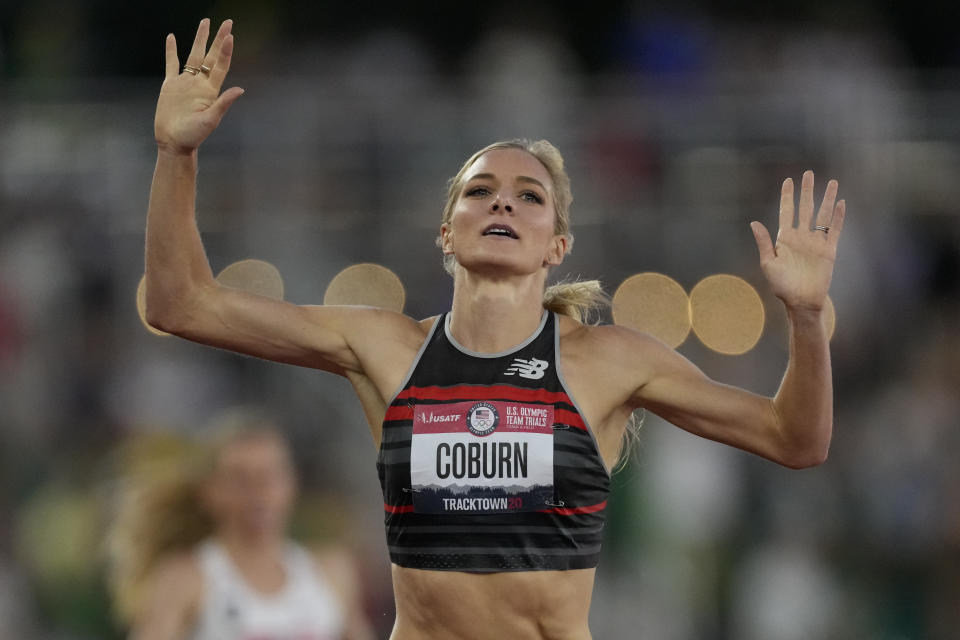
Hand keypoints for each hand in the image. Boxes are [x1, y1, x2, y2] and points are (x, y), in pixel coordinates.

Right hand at [154, 19, 242, 154]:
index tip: (230, 35)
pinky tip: (172, 38)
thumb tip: (240, 89)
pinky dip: (171, 50)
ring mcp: (185, 82)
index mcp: (210, 90)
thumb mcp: (210, 120)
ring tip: (205, 22)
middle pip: (211, 55)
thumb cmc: (192, 135)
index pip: (220, 65)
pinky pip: (171, 63)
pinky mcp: (171, 85)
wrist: (173, 142)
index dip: (225, 50)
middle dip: (218, 38)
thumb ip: (223, 103)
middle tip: (227, 22)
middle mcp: (200, 83)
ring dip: (200, 39)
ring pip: (193, 55)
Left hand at [750, 171, 845, 311]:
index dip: (787, 196)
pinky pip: (835, 230)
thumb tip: (754, 222)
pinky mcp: (829, 250)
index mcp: (785, 238)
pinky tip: (840, 203)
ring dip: (826, 198)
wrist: (801, 301)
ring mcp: (816, 242)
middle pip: (805, 208)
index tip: (788, 181)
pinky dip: (838, 217)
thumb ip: (764, 242)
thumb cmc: (782, 285)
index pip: (787, 212)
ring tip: (831, 182)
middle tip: (809, 173)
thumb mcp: (769, 263)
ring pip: (822, 215)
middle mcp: (801, 237)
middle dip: (807, 191)